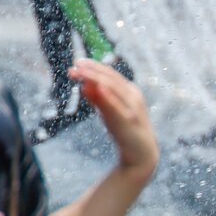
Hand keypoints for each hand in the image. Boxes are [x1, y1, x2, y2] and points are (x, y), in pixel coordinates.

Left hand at [68, 58, 157, 180]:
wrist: (140, 152)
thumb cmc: (123, 128)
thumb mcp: (108, 111)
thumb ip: (97, 98)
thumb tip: (83, 86)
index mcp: (129, 90)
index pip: (109, 73)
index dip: (93, 66)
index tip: (77, 63)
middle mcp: (133, 95)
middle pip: (111, 77)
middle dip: (92, 70)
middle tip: (76, 64)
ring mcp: (132, 107)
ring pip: (114, 87)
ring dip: (96, 78)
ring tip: (81, 72)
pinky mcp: (129, 120)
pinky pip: (118, 105)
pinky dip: (109, 96)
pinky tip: (99, 88)